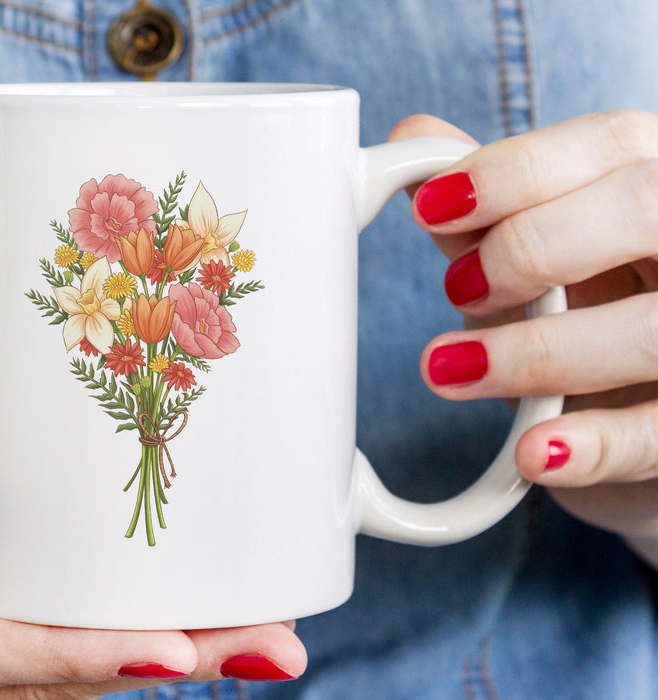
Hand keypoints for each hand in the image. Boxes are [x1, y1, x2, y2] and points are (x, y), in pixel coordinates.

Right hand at [0, 400, 305, 697]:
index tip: (172, 653)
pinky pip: (54, 637)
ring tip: (265, 633)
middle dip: (167, 665)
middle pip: (51, 681)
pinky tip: (191, 611)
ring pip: (67, 668)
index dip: (71, 661)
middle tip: (274, 647)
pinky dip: (124, 629)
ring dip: (171, 654)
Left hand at [390, 111, 657, 566]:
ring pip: (652, 330)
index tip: (432, 208)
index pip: (611, 141)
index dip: (516, 170)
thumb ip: (485, 206)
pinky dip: (594, 446)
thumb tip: (413, 138)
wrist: (635, 417)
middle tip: (457, 288)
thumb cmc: (586, 311)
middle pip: (646, 206)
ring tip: (447, 369)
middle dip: (535, 244)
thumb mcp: (535, 254)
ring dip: (537, 352)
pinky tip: (534, 453)